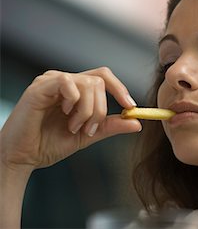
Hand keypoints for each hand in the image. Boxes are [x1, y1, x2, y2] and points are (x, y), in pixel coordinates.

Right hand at [0, 67, 141, 171]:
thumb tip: (137, 122)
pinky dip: (73, 102)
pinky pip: (68, 83)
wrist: (22, 158)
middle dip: (101, 109)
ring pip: (88, 83)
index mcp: (76, 90)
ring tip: (73, 127)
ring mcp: (52, 81)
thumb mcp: (88, 135)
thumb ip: (110, 126)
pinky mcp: (40, 87)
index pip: (104, 77)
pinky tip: (64, 115)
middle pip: (100, 81)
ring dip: (87, 111)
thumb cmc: (49, 144)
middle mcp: (65, 81)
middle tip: (89, 129)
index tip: (131, 106)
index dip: (120, 89)